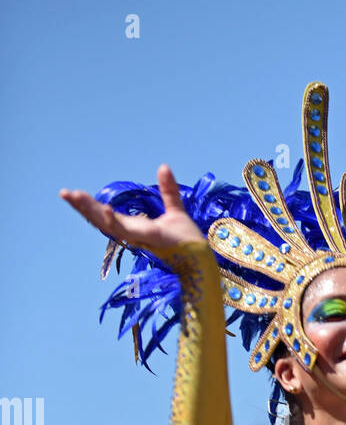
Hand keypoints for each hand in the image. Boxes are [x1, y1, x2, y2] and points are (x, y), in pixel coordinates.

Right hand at [59, 163, 205, 256]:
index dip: (89, 205)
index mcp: (135, 227)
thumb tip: (163, 167)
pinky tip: (106, 209)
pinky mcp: (150, 239)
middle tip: (64, 193)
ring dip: (90, 211)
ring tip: (74, 196)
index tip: (74, 194)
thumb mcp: (175, 210)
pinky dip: (116, 222)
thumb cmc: (188, 240)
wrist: (202, 257)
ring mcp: (139, 238)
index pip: (106, 215)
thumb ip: (167, 191)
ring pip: (108, 225)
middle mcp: (133, 233)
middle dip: (82, 207)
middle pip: (100, 220)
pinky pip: (128, 232)